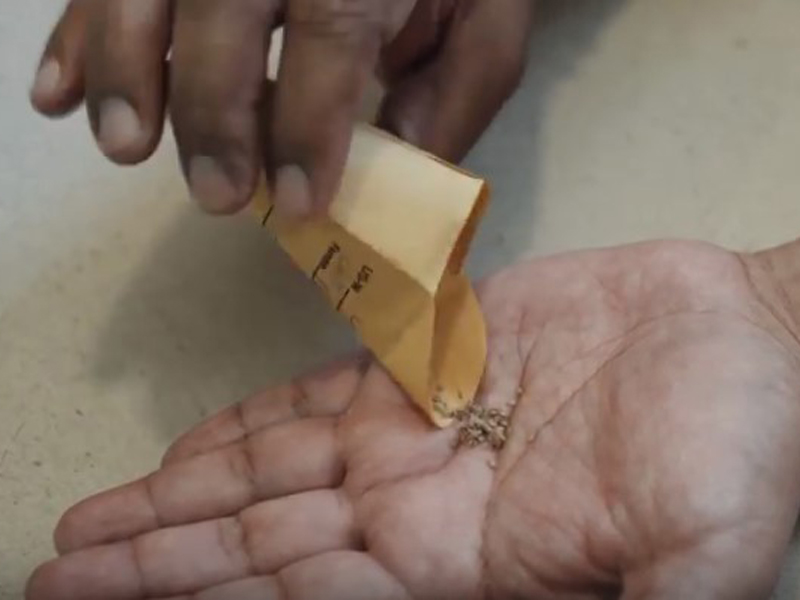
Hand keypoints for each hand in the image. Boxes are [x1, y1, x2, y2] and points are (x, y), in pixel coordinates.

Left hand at [27, 240, 799, 598]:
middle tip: (63, 567)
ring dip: (186, 491)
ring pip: (274, 468)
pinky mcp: (434, 360)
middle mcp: (426, 502)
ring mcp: (423, 428)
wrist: (751, 341)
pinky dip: (255, 420)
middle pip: (261, 538)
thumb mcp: (704, 559)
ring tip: (104, 517)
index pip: (302, 592)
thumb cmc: (745, 446)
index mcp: (467, 562)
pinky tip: (198, 444)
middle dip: (160, 555)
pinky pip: (321, 396)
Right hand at [29, 0, 532, 216]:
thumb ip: (458, 93)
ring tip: (123, 147)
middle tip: (216, 195)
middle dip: (212, 109)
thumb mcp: (488, 21)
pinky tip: (59, 95)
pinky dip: (76, 35)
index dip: (308, 119)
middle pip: (224, 6)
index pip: (331, 26)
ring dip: (122, 68)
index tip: (299, 200)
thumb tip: (396, 169)